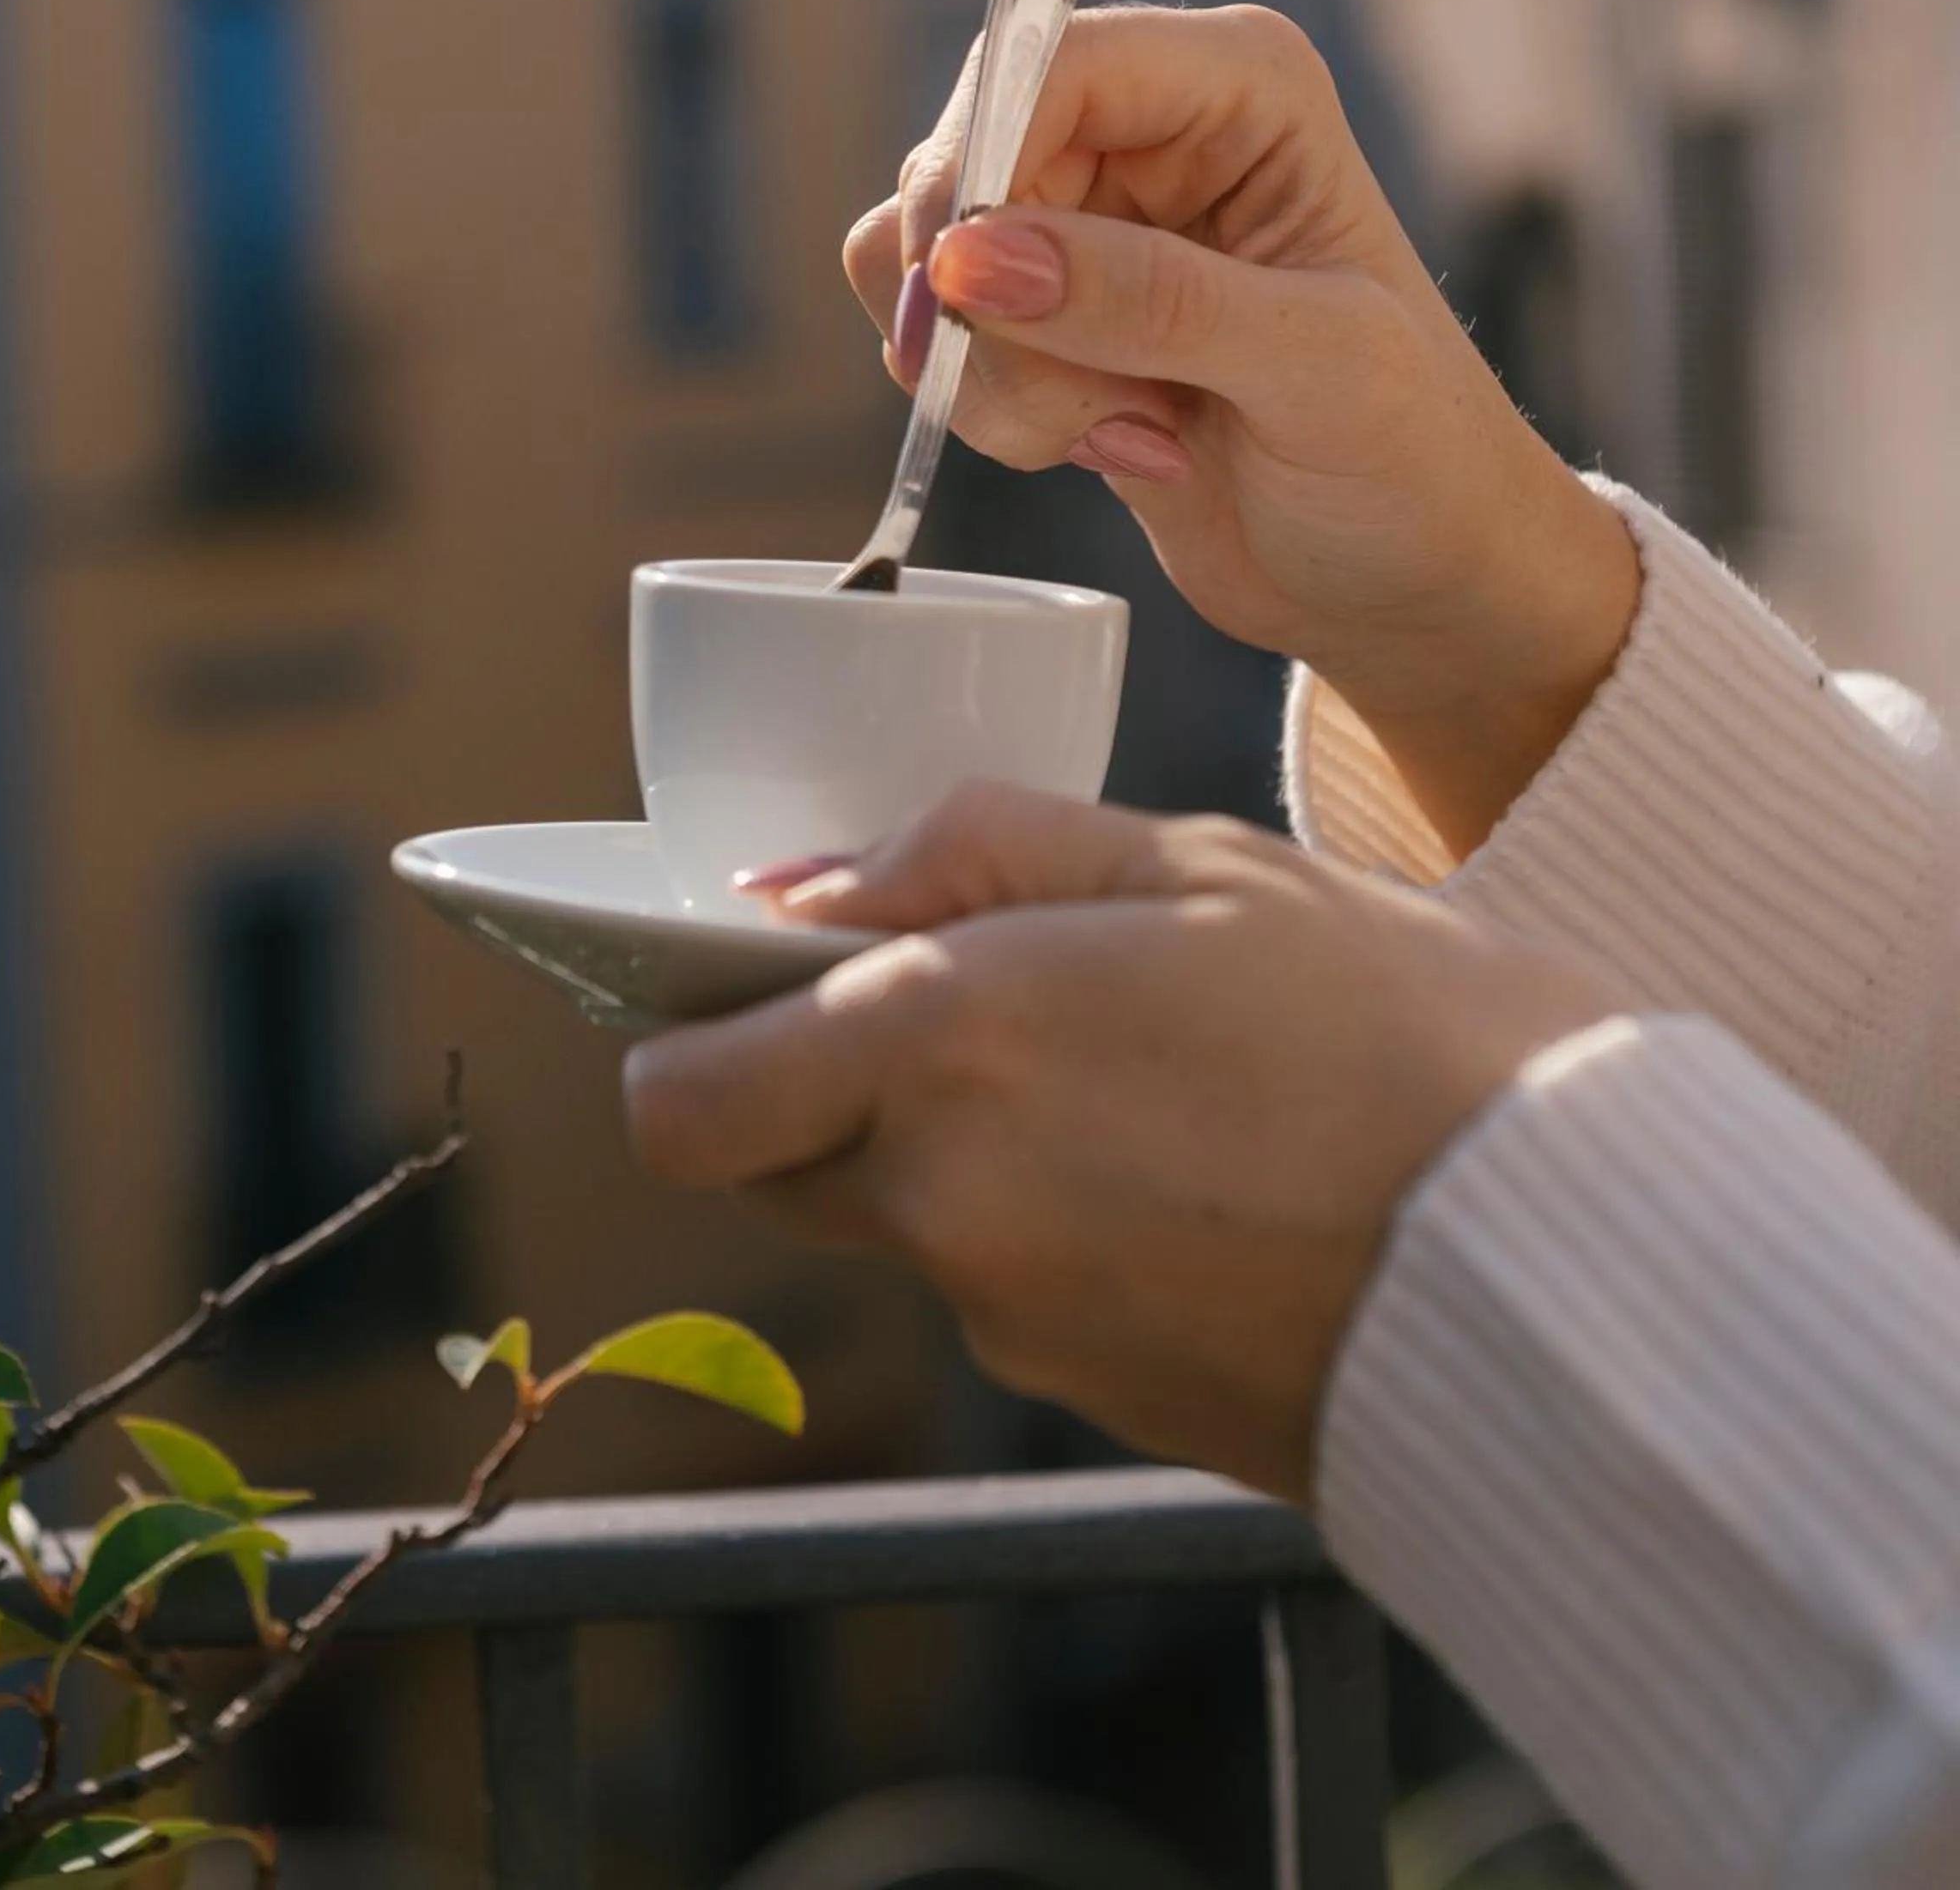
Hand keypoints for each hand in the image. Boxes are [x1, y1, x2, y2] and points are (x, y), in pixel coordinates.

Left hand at [625, 784, 1625, 1505]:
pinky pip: (1018, 1293)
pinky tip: (1198, 1169)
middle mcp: (948, 1202)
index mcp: (947, 1044)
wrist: (1569, 1251)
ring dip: (969, 1150)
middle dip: (827, 1088)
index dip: (689, 1051)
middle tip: (979, 1009)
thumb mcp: (1195, 862)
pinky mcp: (1096, 1399)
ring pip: (910, 1225)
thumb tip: (811, 887)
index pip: (682, 1105)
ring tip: (1147, 1077)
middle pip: (783, 1167)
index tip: (759, 994)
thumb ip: (975, 852)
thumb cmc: (1397, 1019)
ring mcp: (1019, 1323)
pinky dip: (1060, 1228)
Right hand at [848, 8, 1639, 856]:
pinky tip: (1117, 446)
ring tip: (1135, 431)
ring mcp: (1087, 227)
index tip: (967, 294)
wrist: (1410, 579)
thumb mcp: (1312, 367)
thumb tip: (972, 259)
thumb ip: (1147, 300)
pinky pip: (938, 335)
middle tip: (1091, 408)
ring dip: (998, 376)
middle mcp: (1150, 132)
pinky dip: (995, 411)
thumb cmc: (1414, 460)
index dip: (982, 169)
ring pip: (931, 262)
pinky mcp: (1045, 319)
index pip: (1047, 63)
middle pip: (965, 166)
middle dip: (994, 309)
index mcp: (1240, 87)